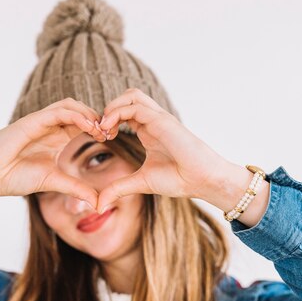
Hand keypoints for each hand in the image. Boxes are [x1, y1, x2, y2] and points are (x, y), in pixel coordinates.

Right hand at [0, 98, 105, 209]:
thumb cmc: (15, 177)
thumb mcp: (54, 182)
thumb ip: (76, 188)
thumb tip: (98, 203)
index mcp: (57, 137)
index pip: (83, 123)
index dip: (99, 127)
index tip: (112, 138)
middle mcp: (50, 126)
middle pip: (80, 110)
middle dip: (98, 118)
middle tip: (110, 132)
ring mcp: (40, 122)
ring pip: (70, 105)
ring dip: (88, 113)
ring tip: (101, 128)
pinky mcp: (31, 122)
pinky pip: (57, 112)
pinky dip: (75, 115)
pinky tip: (87, 126)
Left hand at [94, 88, 228, 212]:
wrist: (202, 180)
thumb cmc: (179, 179)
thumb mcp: (141, 183)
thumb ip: (118, 189)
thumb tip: (99, 205)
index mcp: (148, 130)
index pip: (124, 112)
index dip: (108, 120)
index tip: (100, 138)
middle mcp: (153, 121)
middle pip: (128, 97)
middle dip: (109, 109)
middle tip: (100, 131)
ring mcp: (159, 118)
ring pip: (131, 95)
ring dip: (113, 107)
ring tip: (104, 127)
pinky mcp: (163, 121)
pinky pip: (136, 107)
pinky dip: (118, 113)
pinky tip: (110, 130)